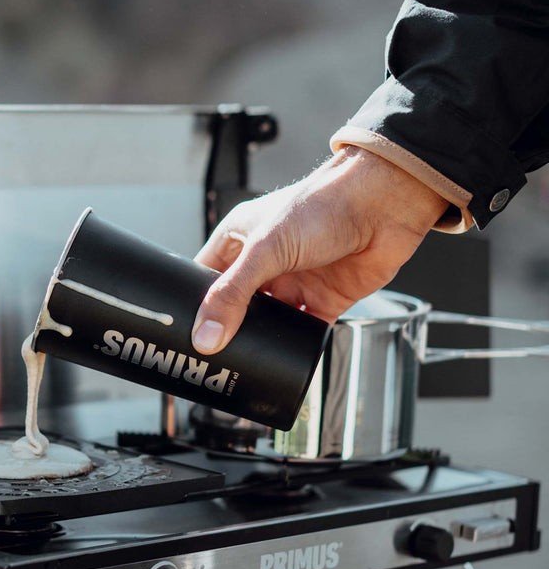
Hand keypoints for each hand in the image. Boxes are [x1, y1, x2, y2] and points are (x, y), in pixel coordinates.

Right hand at [191, 146, 449, 353]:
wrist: (385, 203)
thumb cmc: (326, 203)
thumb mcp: (265, 249)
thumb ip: (233, 295)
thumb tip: (207, 337)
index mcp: (241, 241)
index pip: (204, 279)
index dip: (192, 304)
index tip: (182, 331)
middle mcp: (265, 263)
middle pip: (235, 307)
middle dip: (225, 331)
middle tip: (209, 358)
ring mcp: (294, 282)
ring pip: (268, 325)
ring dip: (260, 343)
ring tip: (242, 365)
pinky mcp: (324, 299)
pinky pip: (304, 333)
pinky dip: (296, 348)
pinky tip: (286, 360)